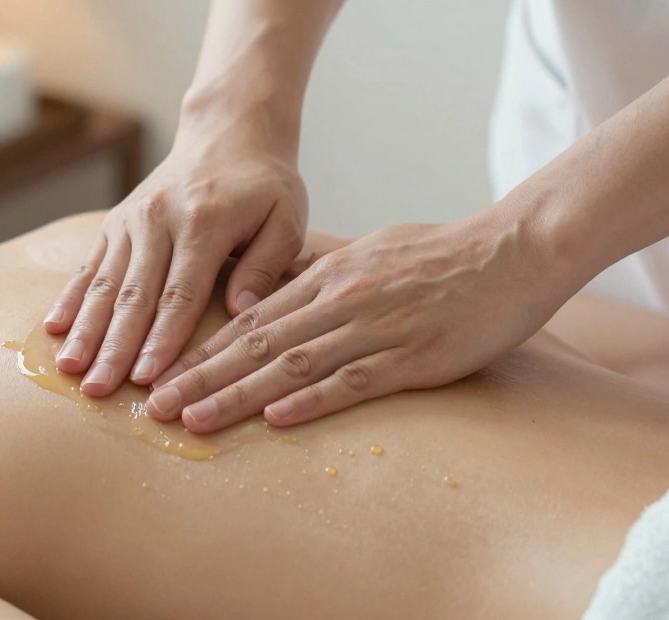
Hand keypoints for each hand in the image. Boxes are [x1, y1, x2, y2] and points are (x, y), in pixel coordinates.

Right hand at [44, 125, 308, 396]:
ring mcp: (132, 220)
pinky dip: (71, 298)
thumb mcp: (286, 217)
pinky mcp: (115, 221)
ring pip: (105, 284)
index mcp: (204, 223)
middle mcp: (159, 221)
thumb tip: (242, 311)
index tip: (148, 378)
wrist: (228, 131)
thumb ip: (268, 264)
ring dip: (85, 330)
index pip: (180, 294)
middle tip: (98, 390)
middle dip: (114, 347)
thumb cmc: (263, 184)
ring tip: (69, 369)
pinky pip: (90, 265)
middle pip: (134, 295)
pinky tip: (54, 329)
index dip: (162, 339)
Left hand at [144, 210, 576, 432]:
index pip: (250, 319)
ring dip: (236, 395)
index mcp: (327, 275)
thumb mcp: (369, 252)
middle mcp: (340, 299)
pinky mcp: (414, 356)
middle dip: (199, 377)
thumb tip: (277, 291)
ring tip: (192, 419)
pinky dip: (311, 400)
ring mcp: (376, 327)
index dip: (202, 350)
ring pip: (292, 365)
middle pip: (256, 344)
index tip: (163, 374)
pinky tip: (275, 418)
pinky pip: (354, 381)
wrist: (514, 249)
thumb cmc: (442, 254)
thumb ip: (321, 274)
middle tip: (154, 407)